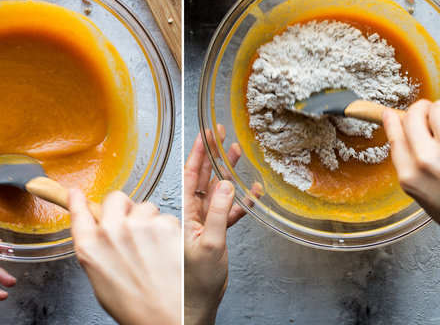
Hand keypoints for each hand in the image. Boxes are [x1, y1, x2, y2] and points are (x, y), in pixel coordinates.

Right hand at [69, 191, 179, 324]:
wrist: (165, 318)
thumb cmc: (134, 306)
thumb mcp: (101, 279)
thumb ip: (98, 250)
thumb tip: (98, 234)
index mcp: (89, 247)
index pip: (78, 212)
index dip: (78, 200)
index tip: (76, 193)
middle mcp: (111, 232)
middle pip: (116, 198)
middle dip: (125, 208)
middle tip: (134, 225)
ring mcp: (139, 226)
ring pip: (146, 206)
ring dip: (151, 220)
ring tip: (155, 249)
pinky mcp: (165, 226)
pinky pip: (167, 218)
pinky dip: (170, 231)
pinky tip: (169, 252)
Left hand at [185, 126, 258, 324]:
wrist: (194, 306)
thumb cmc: (193, 285)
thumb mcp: (210, 245)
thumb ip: (219, 214)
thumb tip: (225, 186)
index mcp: (186, 216)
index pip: (192, 177)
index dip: (199, 154)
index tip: (205, 135)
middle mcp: (193, 217)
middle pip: (204, 179)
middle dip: (213, 156)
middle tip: (221, 134)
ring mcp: (204, 226)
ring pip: (218, 193)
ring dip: (228, 173)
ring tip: (237, 153)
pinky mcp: (214, 236)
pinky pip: (229, 213)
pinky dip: (242, 202)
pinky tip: (253, 191)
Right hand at [383, 100, 439, 273]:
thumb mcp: (423, 194)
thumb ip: (410, 164)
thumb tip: (400, 130)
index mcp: (410, 177)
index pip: (394, 133)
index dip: (394, 119)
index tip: (395, 113)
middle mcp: (428, 162)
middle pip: (415, 113)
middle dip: (423, 110)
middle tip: (433, 117)